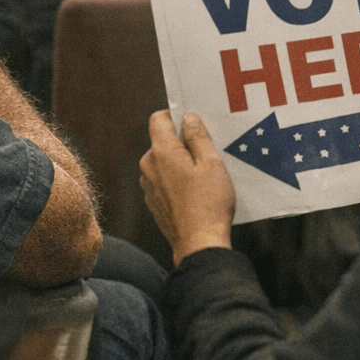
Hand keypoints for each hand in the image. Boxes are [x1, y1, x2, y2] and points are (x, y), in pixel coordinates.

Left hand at [140, 110, 235, 266]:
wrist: (199, 244)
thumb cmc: (208, 203)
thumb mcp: (211, 163)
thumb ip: (197, 136)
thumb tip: (188, 118)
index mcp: (161, 152)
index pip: (158, 119)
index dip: (175, 115)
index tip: (193, 123)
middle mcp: (148, 166)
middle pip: (162, 141)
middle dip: (182, 142)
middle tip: (207, 152)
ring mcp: (148, 186)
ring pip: (163, 162)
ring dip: (179, 162)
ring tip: (203, 175)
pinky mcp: (153, 202)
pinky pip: (163, 180)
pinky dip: (176, 180)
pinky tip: (195, 191)